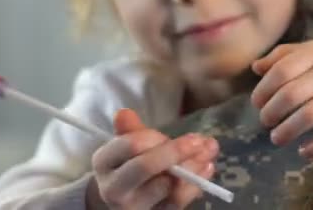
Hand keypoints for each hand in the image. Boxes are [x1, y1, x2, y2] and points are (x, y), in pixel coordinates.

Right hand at [88, 109, 218, 209]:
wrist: (128, 199)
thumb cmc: (131, 164)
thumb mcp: (128, 144)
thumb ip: (132, 129)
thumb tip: (124, 113)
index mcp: (103, 162)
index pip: (130, 144)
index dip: (155, 137)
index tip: (167, 135)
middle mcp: (113, 188)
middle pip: (146, 166)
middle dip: (176, 150)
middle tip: (200, 141)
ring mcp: (133, 207)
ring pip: (167, 186)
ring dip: (193, 166)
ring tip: (208, 152)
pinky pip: (178, 202)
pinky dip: (196, 184)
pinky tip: (207, 169)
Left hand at [251, 39, 312, 158]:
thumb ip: (288, 54)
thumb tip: (255, 67)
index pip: (283, 69)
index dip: (264, 88)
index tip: (257, 102)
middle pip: (292, 94)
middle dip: (271, 112)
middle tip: (265, 121)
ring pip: (311, 115)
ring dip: (288, 131)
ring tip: (277, 138)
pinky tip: (304, 151)